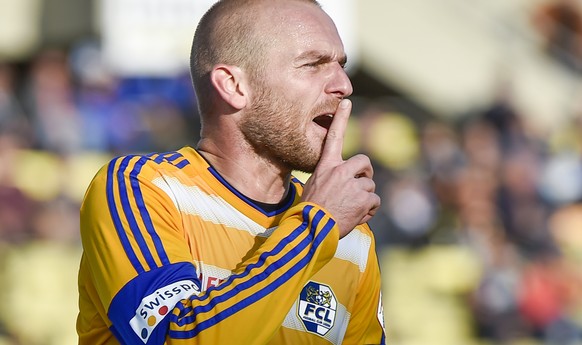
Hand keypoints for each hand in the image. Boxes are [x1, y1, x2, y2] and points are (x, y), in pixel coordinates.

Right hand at [301, 99, 380, 237]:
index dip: (341, 118)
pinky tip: (357, 216)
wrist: (312, 229)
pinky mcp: (364, 198)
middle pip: (364, 163)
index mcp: (326, 166)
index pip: (334, 137)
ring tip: (350, 209)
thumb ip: (329, 179)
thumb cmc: (310, 211)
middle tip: (360, 185)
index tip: (347, 102)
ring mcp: (354, 184)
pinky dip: (369, 210)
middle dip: (366, 174)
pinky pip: (375, 201)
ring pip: (370, 186)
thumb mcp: (313, 188)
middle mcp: (341, 171)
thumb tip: (342, 183)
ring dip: (364, 197)